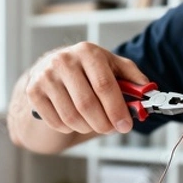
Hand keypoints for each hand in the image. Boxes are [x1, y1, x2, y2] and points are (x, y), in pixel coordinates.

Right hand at [26, 42, 148, 134]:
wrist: (54, 66)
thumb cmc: (90, 69)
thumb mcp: (113, 66)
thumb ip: (133, 78)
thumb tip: (149, 92)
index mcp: (88, 52)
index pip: (104, 85)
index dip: (117, 109)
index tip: (126, 126)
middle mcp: (64, 61)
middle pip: (87, 104)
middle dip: (104, 124)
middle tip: (112, 129)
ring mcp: (46, 76)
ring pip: (72, 117)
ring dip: (88, 127)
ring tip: (96, 123)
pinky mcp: (33, 91)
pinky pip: (57, 122)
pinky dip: (70, 128)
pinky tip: (77, 120)